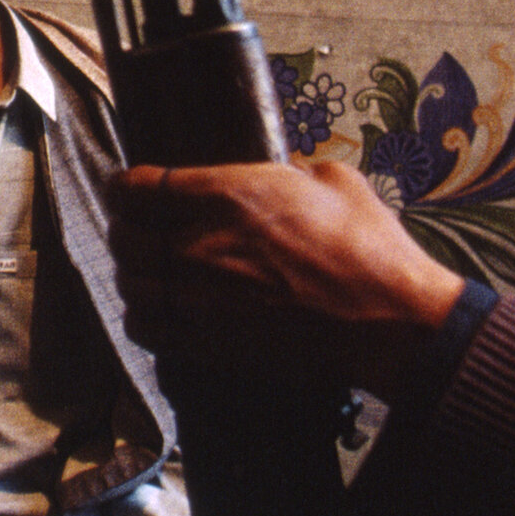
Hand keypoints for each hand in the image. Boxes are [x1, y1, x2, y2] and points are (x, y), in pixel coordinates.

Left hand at [108, 158, 465, 398]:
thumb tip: (277, 175)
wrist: (390, 322)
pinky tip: (155, 310)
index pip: (138, 186)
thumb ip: (287, 171)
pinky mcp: (209, 343)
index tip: (126, 188)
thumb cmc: (369, 247)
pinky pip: (147, 329)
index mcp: (226, 195)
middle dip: (126, 230)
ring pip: (131, 284)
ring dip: (133, 275)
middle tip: (136, 230)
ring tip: (147, 271)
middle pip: (125, 237)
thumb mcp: (333, 180)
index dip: (123, 186)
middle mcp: (201, 244)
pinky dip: (142, 317)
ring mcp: (201, 298)